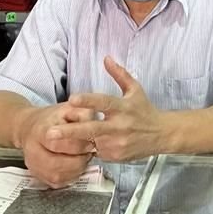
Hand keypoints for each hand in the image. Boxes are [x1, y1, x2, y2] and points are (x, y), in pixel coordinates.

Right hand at [15, 102, 96, 187]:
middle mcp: (33, 151)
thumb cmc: (51, 118)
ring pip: (59, 176)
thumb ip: (82, 113)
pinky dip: (70, 176)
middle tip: (88, 150)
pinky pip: (58, 183)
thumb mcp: (68, 108)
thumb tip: (93, 122)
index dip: (79, 143)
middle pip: (59, 164)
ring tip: (82, 156)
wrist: (29, 127)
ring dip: (76, 169)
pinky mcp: (39, 177)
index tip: (89, 139)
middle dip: (80, 158)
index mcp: (40, 131)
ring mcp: (34, 166)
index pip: (59, 143)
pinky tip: (74, 164)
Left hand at [44, 56, 170, 162]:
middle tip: (50, 132)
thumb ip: (119, 74)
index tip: (72, 99)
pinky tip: (84, 143)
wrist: (162, 134)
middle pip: (91, 129)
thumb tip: (106, 58)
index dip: (87, 100)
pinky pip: (96, 151)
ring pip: (90, 142)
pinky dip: (89, 147)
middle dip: (69, 132)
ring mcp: (117, 143)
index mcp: (123, 107)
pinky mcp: (116, 156)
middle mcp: (119, 126)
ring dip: (74, 141)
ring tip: (53, 141)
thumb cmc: (145, 110)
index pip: (103, 102)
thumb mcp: (135, 89)